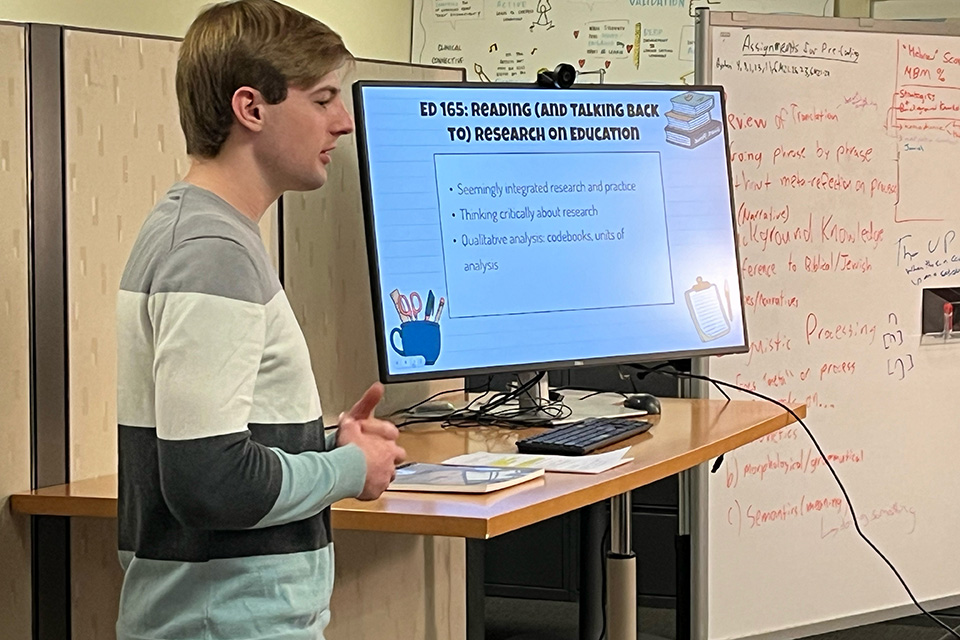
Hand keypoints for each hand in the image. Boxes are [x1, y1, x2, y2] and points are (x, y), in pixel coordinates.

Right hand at [336, 383, 405, 499]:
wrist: (345, 470)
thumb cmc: (349, 448)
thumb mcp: (356, 419)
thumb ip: (367, 402)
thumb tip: (377, 387)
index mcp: (388, 444)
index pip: (395, 439)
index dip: (387, 438)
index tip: (380, 439)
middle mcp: (390, 461)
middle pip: (397, 457)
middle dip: (389, 456)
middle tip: (375, 456)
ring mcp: (385, 476)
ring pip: (388, 474)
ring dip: (380, 472)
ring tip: (367, 471)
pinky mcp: (377, 490)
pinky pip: (377, 489)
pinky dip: (371, 487)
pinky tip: (362, 485)